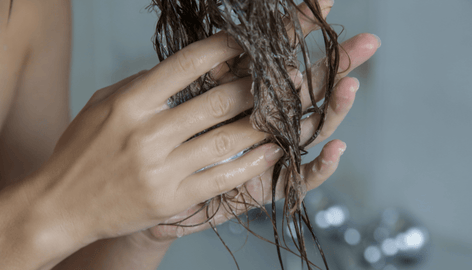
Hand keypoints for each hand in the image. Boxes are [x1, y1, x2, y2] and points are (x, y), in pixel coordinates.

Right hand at [33, 30, 287, 247]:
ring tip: (283, 112)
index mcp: (130, 104)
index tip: (244, 44)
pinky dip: (252, 164)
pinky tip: (273, 151)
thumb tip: (181, 68)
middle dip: (254, 87)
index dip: (222, 50)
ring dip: (261, 123)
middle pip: (217, 101)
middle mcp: (148, 133)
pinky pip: (222, 178)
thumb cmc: (80, 152)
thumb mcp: (101, 106)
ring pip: (226, 139)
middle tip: (276, 79)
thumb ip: (140, 84)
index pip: (186, 66)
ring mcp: (162, 169)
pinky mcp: (172, 199)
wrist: (60, 206)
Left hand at [138, 2, 379, 242]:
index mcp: (246, 97)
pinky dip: (320, 166)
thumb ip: (209, 76)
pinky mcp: (267, 187)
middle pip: (307, 90)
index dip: (300, 30)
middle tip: (368, 43)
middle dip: (336, 65)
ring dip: (332, 109)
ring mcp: (270, 154)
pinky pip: (300, 178)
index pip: (279, 57)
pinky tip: (336, 149)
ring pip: (310, 129)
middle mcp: (265, 123)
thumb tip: (228, 44)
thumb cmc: (167, 148)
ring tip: (349, 87)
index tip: (324, 3)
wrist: (151, 197)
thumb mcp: (187, 103)